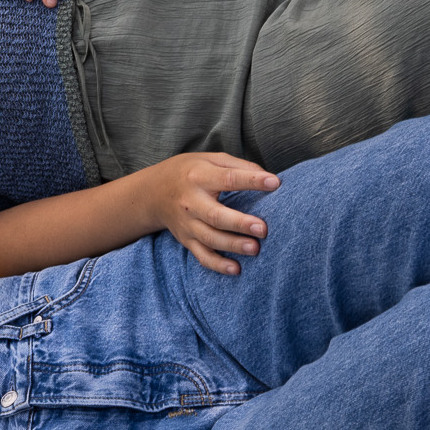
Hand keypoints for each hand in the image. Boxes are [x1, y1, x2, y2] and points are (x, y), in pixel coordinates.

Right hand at [133, 153, 280, 274]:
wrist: (154, 192)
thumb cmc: (190, 172)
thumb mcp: (210, 159)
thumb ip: (238, 166)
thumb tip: (268, 178)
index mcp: (199, 176)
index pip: (227, 178)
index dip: (251, 180)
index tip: (275, 183)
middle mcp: (191, 202)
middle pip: (215, 215)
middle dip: (239, 223)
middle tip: (263, 229)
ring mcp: (187, 224)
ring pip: (210, 238)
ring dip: (232, 245)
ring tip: (255, 248)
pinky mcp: (186, 240)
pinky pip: (202, 255)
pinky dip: (218, 265)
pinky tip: (236, 269)